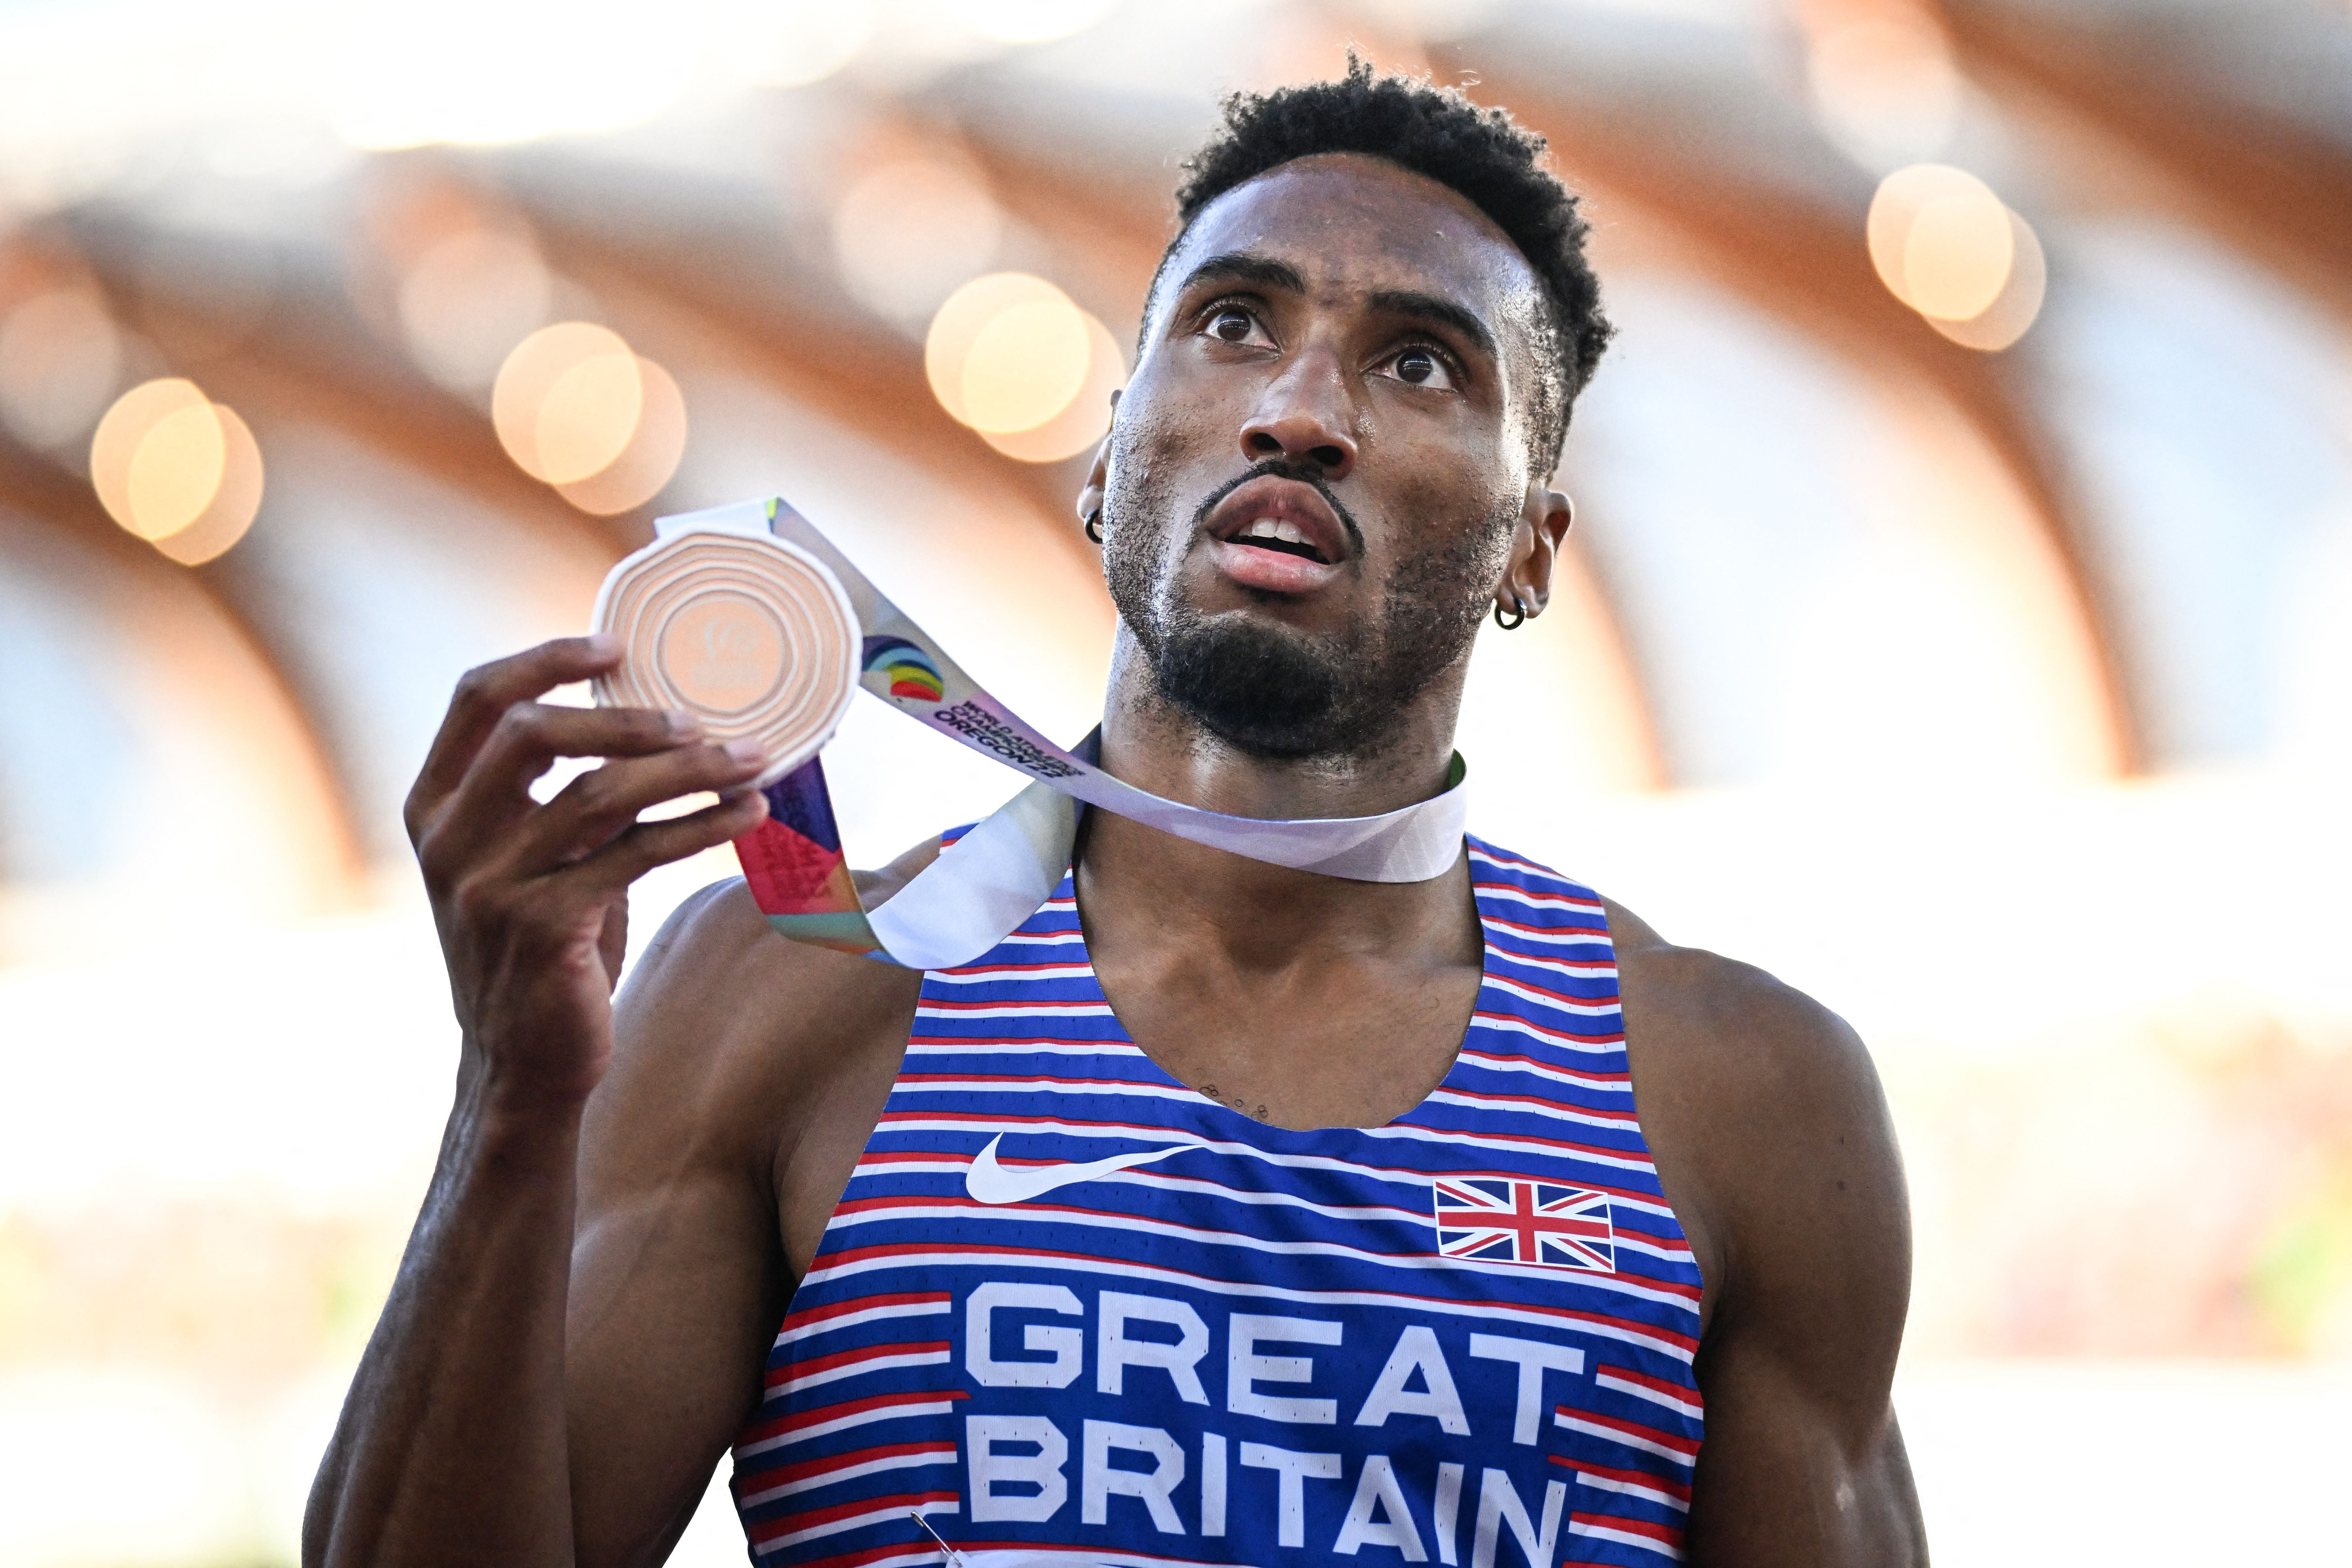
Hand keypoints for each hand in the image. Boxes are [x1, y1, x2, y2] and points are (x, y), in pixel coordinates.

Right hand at [404, 636, 771, 1109]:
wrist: (522, 1061)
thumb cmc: (544, 944)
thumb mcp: (532, 857)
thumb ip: (562, 793)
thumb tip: (650, 719)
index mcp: (436, 805)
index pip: (477, 698)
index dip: (545, 659)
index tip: (616, 646)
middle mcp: (451, 839)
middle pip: (533, 733)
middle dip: (626, 716)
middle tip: (700, 720)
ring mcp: (491, 884)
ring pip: (597, 794)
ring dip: (685, 770)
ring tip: (751, 760)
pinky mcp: (543, 928)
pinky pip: (635, 854)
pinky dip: (700, 826)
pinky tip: (747, 814)